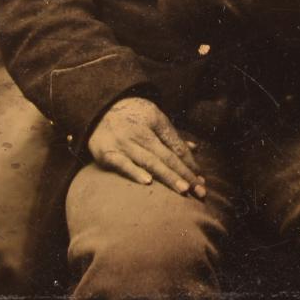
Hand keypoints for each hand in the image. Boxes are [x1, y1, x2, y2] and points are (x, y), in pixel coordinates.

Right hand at [88, 96, 206, 197]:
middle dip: (184, 174)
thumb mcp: (154, 117)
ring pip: (149, 161)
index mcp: (154, 119)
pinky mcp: (106, 152)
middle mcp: (139, 131)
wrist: (98, 108)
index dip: (189, 162)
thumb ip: (172, 136)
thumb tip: (195, 149)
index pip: (175, 145)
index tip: (201, 179)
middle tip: (200, 190)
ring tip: (183, 189)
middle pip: (166, 155)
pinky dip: (135, 172)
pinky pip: (122, 164)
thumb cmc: (132, 117)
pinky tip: (148, 182)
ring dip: (168, 176)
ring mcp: (123, 142)